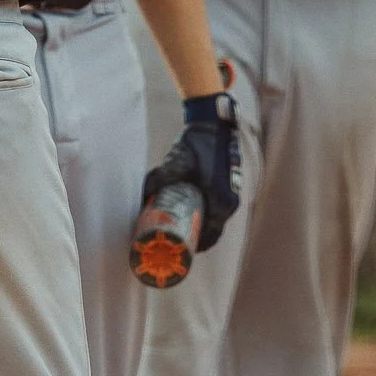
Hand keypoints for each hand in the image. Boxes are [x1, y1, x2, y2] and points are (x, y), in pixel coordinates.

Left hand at [140, 91, 241, 251]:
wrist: (213, 123)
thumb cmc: (199, 143)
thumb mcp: (178, 161)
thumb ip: (160, 177)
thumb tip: (144, 194)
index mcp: (221, 201)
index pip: (211, 234)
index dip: (197, 247)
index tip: (182, 252)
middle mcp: (230, 200)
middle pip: (213, 229)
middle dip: (195, 238)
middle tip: (177, 242)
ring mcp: (231, 192)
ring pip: (216, 219)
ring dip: (201, 227)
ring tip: (182, 230)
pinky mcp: (227, 185)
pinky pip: (218, 208)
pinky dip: (207, 215)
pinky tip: (193, 214)